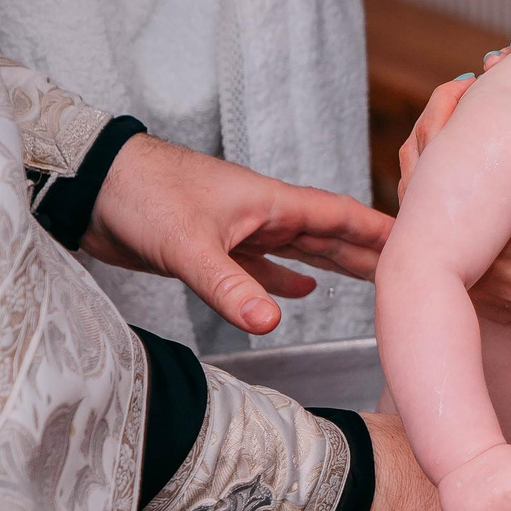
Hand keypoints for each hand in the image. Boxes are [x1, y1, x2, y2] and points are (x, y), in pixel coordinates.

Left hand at [82, 133, 393, 335]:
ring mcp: (238, 230)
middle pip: (329, 235)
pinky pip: (261, 265)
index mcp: (269, 203)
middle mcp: (262, 214)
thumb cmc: (141, 195)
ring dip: (332, 265)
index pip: (339, 215)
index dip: (379, 230)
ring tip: (369, 282)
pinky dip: (281, 279)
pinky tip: (296, 294)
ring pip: (299, 250)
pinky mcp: (212, 247)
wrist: (91, 186)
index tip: (419, 241)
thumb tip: (271, 323)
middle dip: (367, 252)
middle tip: (410, 271)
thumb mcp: (188, 244)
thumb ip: (229, 286)